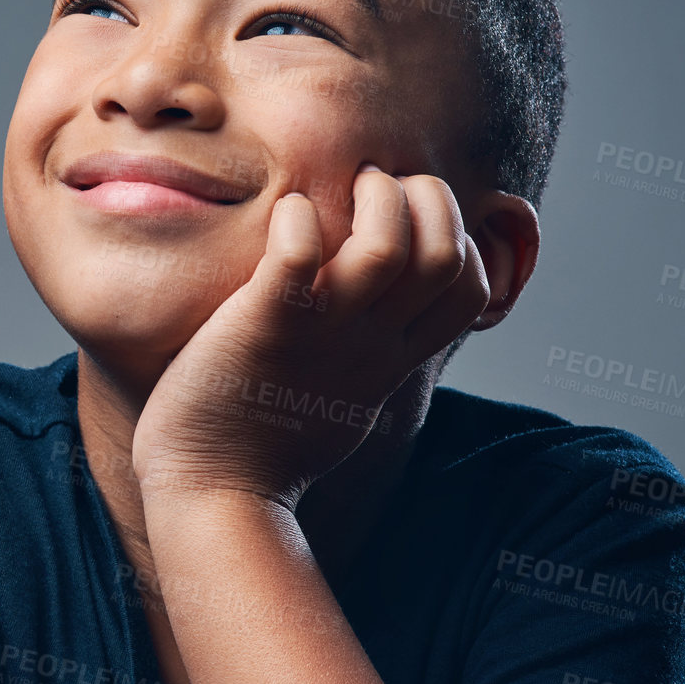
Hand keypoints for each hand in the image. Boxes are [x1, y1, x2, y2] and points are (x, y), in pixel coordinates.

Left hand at [130, 164, 489, 508]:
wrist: (214, 494)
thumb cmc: (270, 441)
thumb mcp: (350, 394)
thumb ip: (377, 351)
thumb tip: (390, 315)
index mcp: (392, 357)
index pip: (470, 286)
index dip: (457, 238)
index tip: (408, 224)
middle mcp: (370, 342)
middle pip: (447, 253)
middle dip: (425, 199)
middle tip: (374, 189)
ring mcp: (321, 333)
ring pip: (389, 246)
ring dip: (373, 199)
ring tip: (339, 191)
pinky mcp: (266, 325)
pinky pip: (299, 256)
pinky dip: (297, 220)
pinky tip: (285, 218)